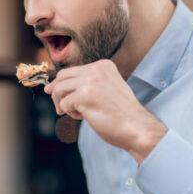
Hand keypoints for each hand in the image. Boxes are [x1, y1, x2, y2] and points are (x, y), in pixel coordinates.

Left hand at [44, 59, 166, 162]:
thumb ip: (88, 84)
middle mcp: (96, 70)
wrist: (137, 128)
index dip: (61, 83)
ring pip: (59, 89)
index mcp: (103, 66)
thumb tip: (56, 85)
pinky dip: (70, 113)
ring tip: (77, 113)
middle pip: (62, 77)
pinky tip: (84, 117)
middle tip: (59, 107)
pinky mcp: (83, 96)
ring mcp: (89, 81)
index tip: (55, 93)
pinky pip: (63, 103)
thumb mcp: (107, 89)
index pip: (72, 70)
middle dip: (56, 92)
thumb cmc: (122, 114)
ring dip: (63, 104)